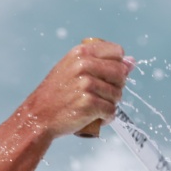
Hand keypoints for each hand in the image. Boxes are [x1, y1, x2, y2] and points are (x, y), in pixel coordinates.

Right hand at [19, 39, 134, 138]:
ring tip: (94, 107)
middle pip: (121, 74)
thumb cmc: (57, 93)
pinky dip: (106, 118)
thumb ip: (101, 63)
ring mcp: (86, 84)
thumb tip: (132, 62)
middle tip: (101, 95)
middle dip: (116, 87)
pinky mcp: (89, 103)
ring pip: (118, 94)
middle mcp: (84, 66)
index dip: (117, 66)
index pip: (117, 52)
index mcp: (81, 52)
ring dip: (110, 104)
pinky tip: (95, 117)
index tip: (107, 76)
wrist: (38, 115)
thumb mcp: (73, 69)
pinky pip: (111, 111)